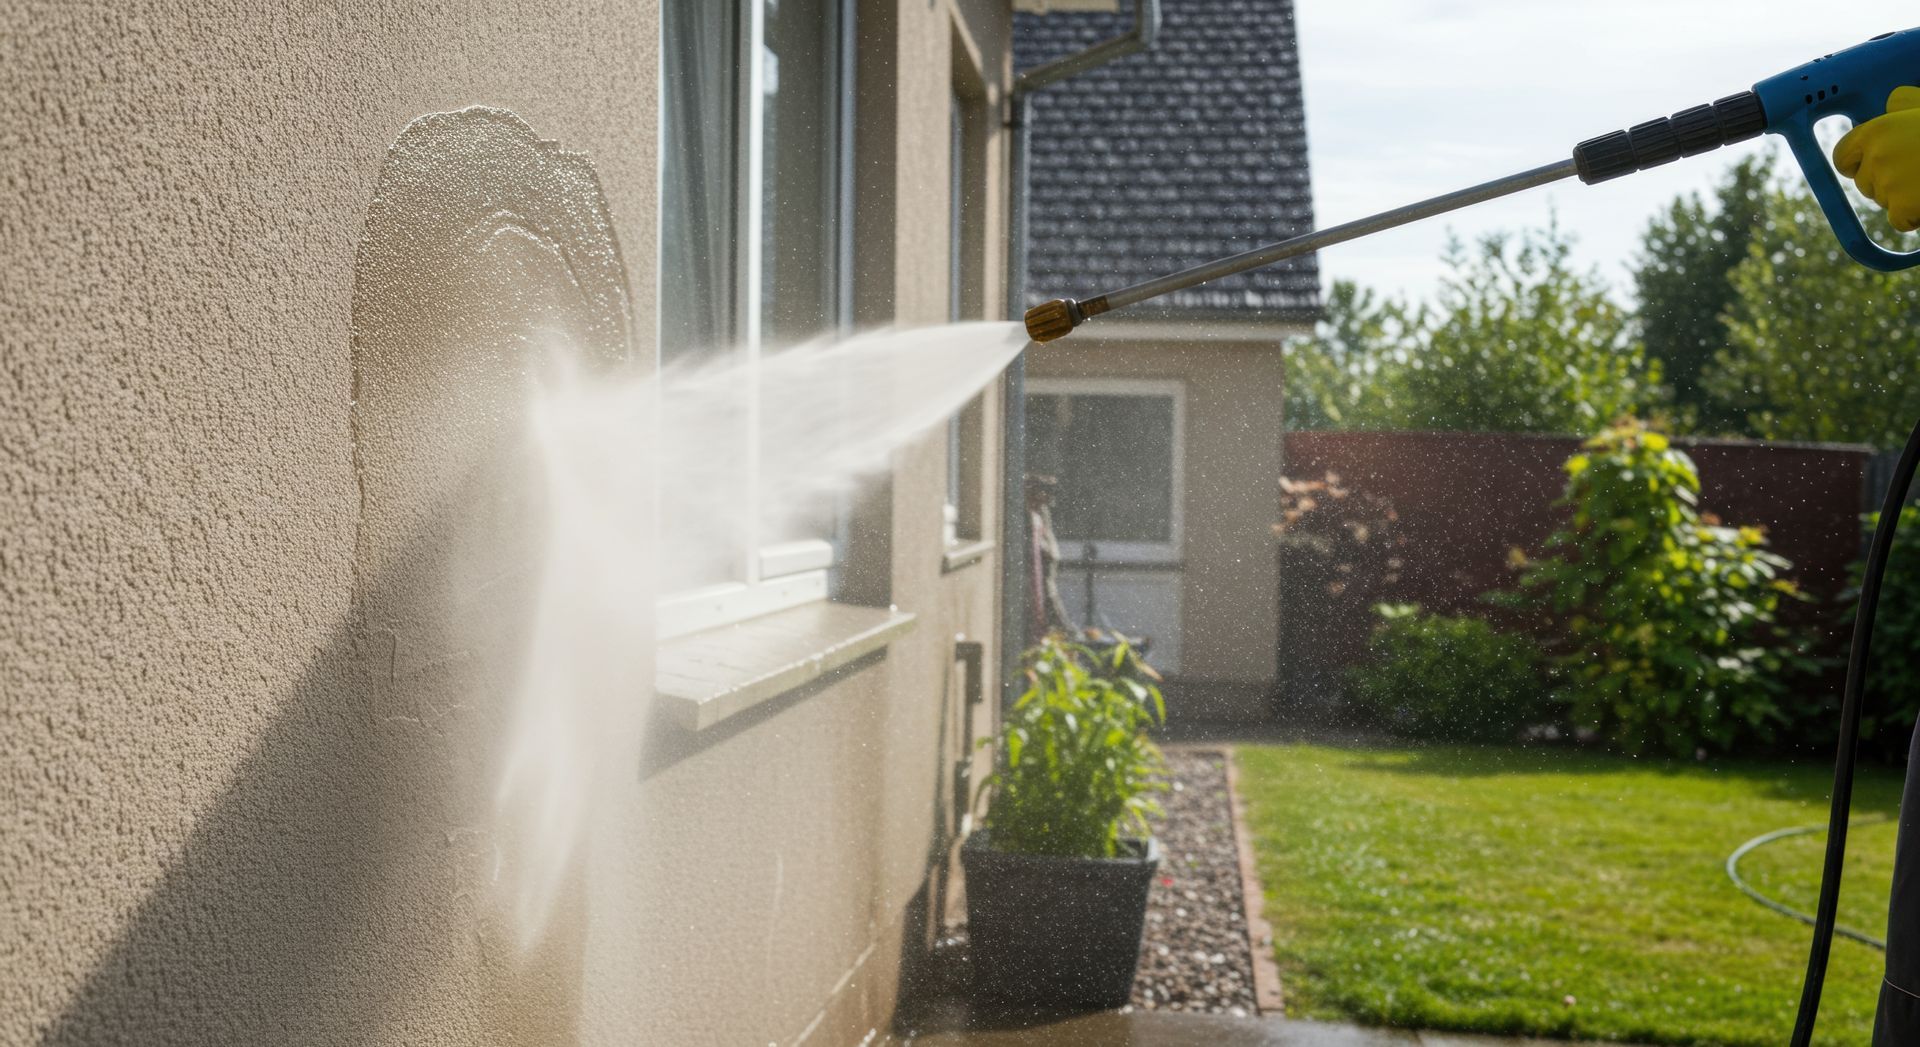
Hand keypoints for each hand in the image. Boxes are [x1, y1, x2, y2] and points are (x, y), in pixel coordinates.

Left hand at [1834, 86, 1919, 231]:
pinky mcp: (1903, 206)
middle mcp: (1876, 155)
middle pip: (1865, 182)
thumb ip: (1905, 106)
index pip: (1843, 155)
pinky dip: (1915, 216)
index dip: (1857, 163)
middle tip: (1918, 171)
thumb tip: (1890, 101)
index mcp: (1877, 129)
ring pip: (1884, 201)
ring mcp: (1888, 183)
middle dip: (1887, 182)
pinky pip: (1899, 220)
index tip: (1873, 165)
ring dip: (1904, 197)